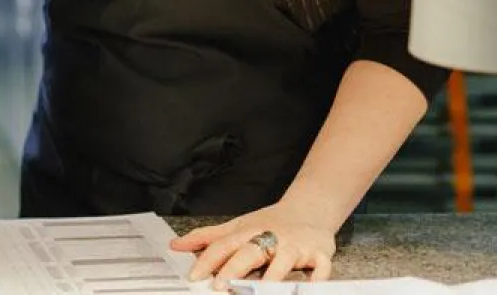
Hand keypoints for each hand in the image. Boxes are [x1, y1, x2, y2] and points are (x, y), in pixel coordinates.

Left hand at [170, 200, 336, 288]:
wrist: (310, 209)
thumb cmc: (270, 222)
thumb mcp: (237, 226)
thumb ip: (208, 237)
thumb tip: (176, 245)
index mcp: (248, 232)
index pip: (224, 245)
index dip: (208, 260)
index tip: (194, 276)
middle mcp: (271, 237)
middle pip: (250, 252)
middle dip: (235, 268)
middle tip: (220, 285)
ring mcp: (296, 246)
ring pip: (284, 260)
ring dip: (273, 276)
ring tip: (260, 290)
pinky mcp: (319, 254)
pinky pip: (320, 268)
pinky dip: (316, 279)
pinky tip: (308, 288)